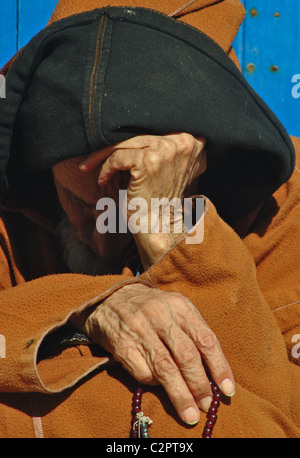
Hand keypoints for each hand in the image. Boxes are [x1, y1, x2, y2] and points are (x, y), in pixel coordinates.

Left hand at [79, 133, 206, 268]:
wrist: (160, 227)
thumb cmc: (161, 199)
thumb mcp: (172, 166)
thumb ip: (168, 145)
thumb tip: (143, 125)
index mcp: (193, 141)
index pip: (154, 129)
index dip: (132, 136)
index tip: (115, 147)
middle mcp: (184, 141)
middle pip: (139, 133)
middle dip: (112, 143)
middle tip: (93, 156)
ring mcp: (166, 150)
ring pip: (125, 143)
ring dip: (102, 155)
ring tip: (90, 165)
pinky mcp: (148, 161)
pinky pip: (118, 157)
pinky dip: (105, 168)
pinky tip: (102, 180)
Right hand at [83, 284, 234, 424]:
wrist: (112, 298)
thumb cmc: (153, 308)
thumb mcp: (177, 309)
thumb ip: (194, 334)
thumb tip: (213, 374)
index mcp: (180, 306)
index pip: (205, 339)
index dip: (219, 367)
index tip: (227, 390)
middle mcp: (160, 315)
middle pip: (186, 356)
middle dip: (199, 385)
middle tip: (207, 405)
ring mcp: (139, 329)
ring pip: (165, 368)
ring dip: (180, 394)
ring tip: (190, 413)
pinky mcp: (122, 344)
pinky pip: (143, 372)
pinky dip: (154, 383)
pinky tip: (160, 386)